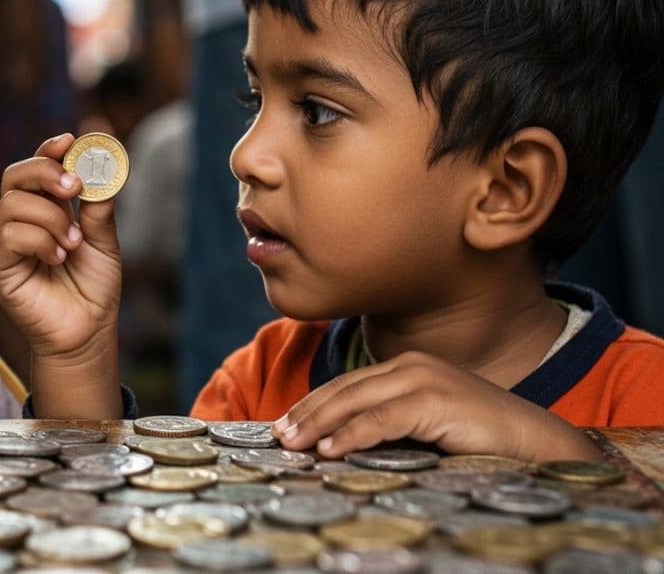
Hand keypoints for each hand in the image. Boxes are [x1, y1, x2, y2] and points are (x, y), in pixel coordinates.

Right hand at [0, 134, 122, 417]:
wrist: (86, 332)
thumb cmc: (92, 288)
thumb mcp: (104, 241)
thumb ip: (100, 207)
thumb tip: (107, 165)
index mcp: (43, 209)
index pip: (34, 167)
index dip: (48, 150)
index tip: (70, 141)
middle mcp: (18, 221)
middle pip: (14, 175)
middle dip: (45, 172)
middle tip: (75, 188)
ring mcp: (4, 243)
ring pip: (12, 204)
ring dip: (51, 217)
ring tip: (73, 242)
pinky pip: (8, 235)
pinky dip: (39, 239)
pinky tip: (58, 257)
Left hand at [271, 351, 600, 462]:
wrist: (537, 442)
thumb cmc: (482, 439)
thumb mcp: (428, 426)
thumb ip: (392, 425)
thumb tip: (343, 443)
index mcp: (407, 367)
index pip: (348, 385)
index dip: (313, 403)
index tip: (284, 424)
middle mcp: (411, 366)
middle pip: (344, 389)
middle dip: (307, 412)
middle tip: (277, 435)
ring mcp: (423, 380)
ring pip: (355, 402)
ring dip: (319, 423)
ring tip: (292, 443)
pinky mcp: (435, 400)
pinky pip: (381, 419)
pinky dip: (350, 434)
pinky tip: (329, 448)